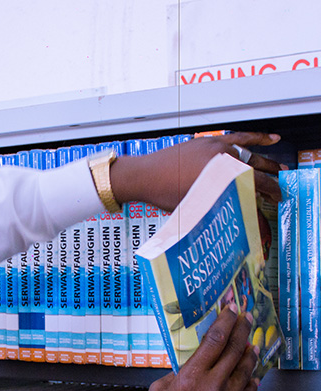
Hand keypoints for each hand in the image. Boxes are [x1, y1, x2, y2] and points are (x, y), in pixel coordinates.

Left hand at [111, 131, 282, 211]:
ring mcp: (215, 147)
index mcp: (220, 175)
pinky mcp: (208, 141)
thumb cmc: (163, 194)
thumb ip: (221, 211)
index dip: (269, 193)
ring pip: (248, 154)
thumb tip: (241, 221)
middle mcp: (221, 158)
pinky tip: (269, 138)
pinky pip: (237, 138)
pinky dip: (254, 138)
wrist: (142, 176)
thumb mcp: (195, 208)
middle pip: (254, 169)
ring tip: (280, 168)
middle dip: (269, 181)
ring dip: (265, 161)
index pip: (254, 184)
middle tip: (279, 192)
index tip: (277, 200)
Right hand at [132, 306, 258, 390]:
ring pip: (245, 370)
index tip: (229, 310)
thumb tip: (190, 366)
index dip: (224, 321)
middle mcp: (212, 388)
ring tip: (251, 342)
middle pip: (234, 350)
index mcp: (189, 378)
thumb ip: (176, 375)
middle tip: (245, 318)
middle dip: (241, 330)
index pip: (214, 341)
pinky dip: (251, 379)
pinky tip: (252, 373)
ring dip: (249, 352)